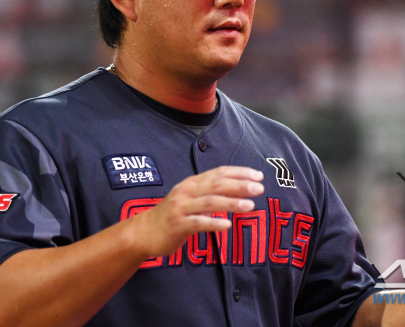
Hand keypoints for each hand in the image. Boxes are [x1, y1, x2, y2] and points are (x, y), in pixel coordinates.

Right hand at [128, 166, 263, 257]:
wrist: (145, 231)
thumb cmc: (174, 214)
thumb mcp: (191, 198)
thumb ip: (211, 193)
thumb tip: (240, 189)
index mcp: (192, 183)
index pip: (219, 173)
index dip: (239, 172)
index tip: (258, 175)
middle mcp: (187, 191)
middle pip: (216, 185)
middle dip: (239, 185)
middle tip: (259, 188)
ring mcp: (181, 208)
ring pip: (209, 202)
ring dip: (231, 202)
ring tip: (250, 205)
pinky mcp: (177, 225)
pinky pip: (198, 223)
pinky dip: (213, 223)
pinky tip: (227, 225)